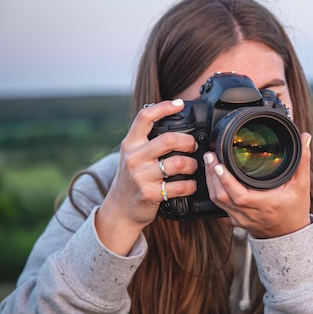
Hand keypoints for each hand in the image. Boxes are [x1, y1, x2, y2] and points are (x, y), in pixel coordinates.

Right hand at [96, 99, 198, 254]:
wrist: (120, 209)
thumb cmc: (132, 179)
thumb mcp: (133, 156)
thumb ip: (148, 141)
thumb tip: (175, 125)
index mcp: (130, 144)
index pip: (145, 117)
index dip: (164, 107)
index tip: (179, 103)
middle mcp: (134, 158)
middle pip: (169, 139)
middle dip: (188, 142)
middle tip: (193, 146)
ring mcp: (141, 176)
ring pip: (179, 163)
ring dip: (192, 165)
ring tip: (192, 167)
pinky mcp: (149, 194)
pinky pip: (180, 186)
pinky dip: (191, 185)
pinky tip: (190, 184)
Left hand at [203, 133, 312, 238]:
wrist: (290, 235)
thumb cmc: (295, 210)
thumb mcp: (302, 185)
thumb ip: (302, 160)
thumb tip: (305, 137)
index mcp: (265, 204)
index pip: (239, 195)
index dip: (226, 180)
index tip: (219, 163)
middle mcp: (250, 214)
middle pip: (222, 196)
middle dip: (212, 175)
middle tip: (210, 155)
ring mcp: (240, 218)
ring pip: (218, 201)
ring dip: (211, 181)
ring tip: (210, 163)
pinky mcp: (236, 220)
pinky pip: (220, 205)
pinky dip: (215, 190)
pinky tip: (214, 177)